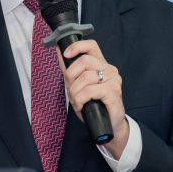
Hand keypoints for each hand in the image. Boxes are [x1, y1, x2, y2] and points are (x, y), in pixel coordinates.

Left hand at [59, 40, 129, 157]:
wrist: (107, 125)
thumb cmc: (93, 106)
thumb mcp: (77, 86)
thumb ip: (70, 70)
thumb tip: (59, 51)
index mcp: (101, 65)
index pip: (91, 46)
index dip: (77, 46)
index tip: (65, 54)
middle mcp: (109, 70)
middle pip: (85, 60)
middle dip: (71, 75)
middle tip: (70, 89)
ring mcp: (113, 80)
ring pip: (86, 77)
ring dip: (75, 92)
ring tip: (77, 101)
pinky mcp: (113, 92)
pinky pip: (90, 90)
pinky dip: (80, 99)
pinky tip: (82, 105)